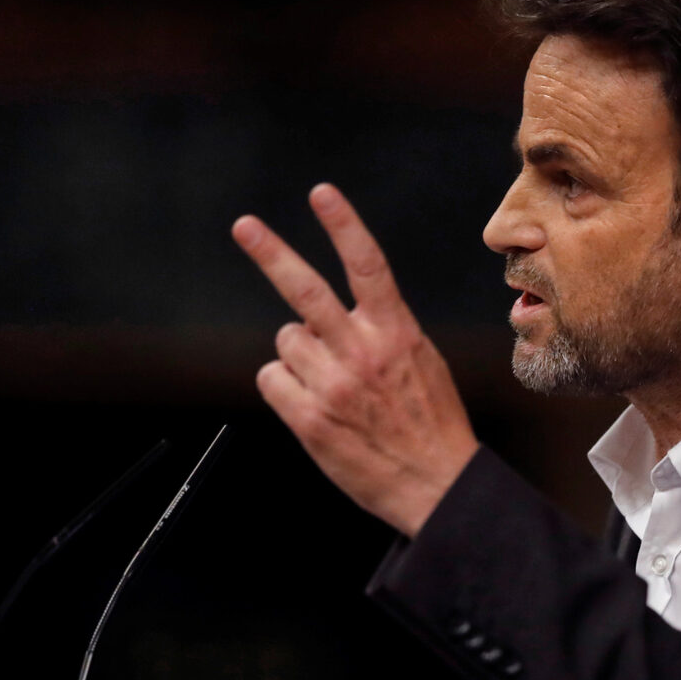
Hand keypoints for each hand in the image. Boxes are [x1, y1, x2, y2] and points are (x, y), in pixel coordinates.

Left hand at [233, 183, 479, 535]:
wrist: (437, 485)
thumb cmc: (430, 424)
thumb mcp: (422, 362)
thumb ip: (382, 331)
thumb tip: (332, 315)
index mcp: (397, 333)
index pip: (367, 265)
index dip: (343, 225)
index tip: (321, 193)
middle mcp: (363, 353)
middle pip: (306, 291)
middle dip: (271, 252)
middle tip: (243, 225)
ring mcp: (333, 386)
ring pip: (286, 341)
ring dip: (298, 355)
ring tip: (330, 383)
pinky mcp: (310, 420)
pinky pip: (272, 379)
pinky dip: (284, 386)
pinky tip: (313, 405)